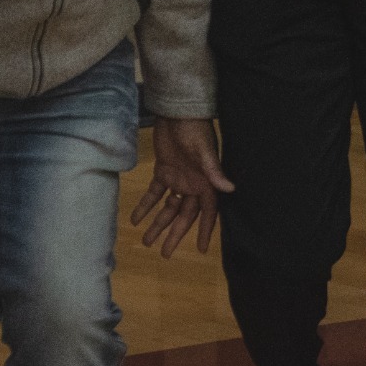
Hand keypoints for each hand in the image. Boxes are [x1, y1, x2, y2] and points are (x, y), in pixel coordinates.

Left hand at [130, 118, 234, 258]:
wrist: (177, 112)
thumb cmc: (195, 130)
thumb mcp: (204, 151)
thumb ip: (214, 171)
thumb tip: (230, 189)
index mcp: (206, 183)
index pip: (207, 212)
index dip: (204, 230)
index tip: (201, 249)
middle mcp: (193, 185)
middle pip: (184, 215)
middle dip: (174, 234)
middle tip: (165, 253)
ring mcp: (178, 179)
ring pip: (168, 207)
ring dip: (158, 223)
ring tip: (146, 241)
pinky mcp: (163, 171)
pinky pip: (154, 193)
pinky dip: (145, 205)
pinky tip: (135, 219)